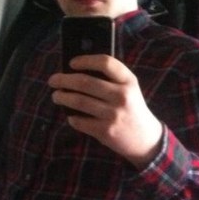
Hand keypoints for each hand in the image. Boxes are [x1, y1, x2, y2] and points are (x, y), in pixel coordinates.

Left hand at [48, 54, 162, 168]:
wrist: (145, 138)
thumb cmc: (131, 108)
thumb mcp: (128, 89)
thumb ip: (109, 79)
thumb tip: (75, 71)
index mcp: (129, 81)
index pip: (106, 63)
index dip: (85, 60)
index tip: (71, 63)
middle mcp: (122, 96)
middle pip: (85, 82)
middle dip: (64, 80)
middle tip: (53, 80)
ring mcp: (114, 114)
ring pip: (79, 101)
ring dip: (62, 97)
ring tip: (56, 96)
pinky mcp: (106, 131)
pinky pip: (80, 121)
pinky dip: (72, 118)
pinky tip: (71, 116)